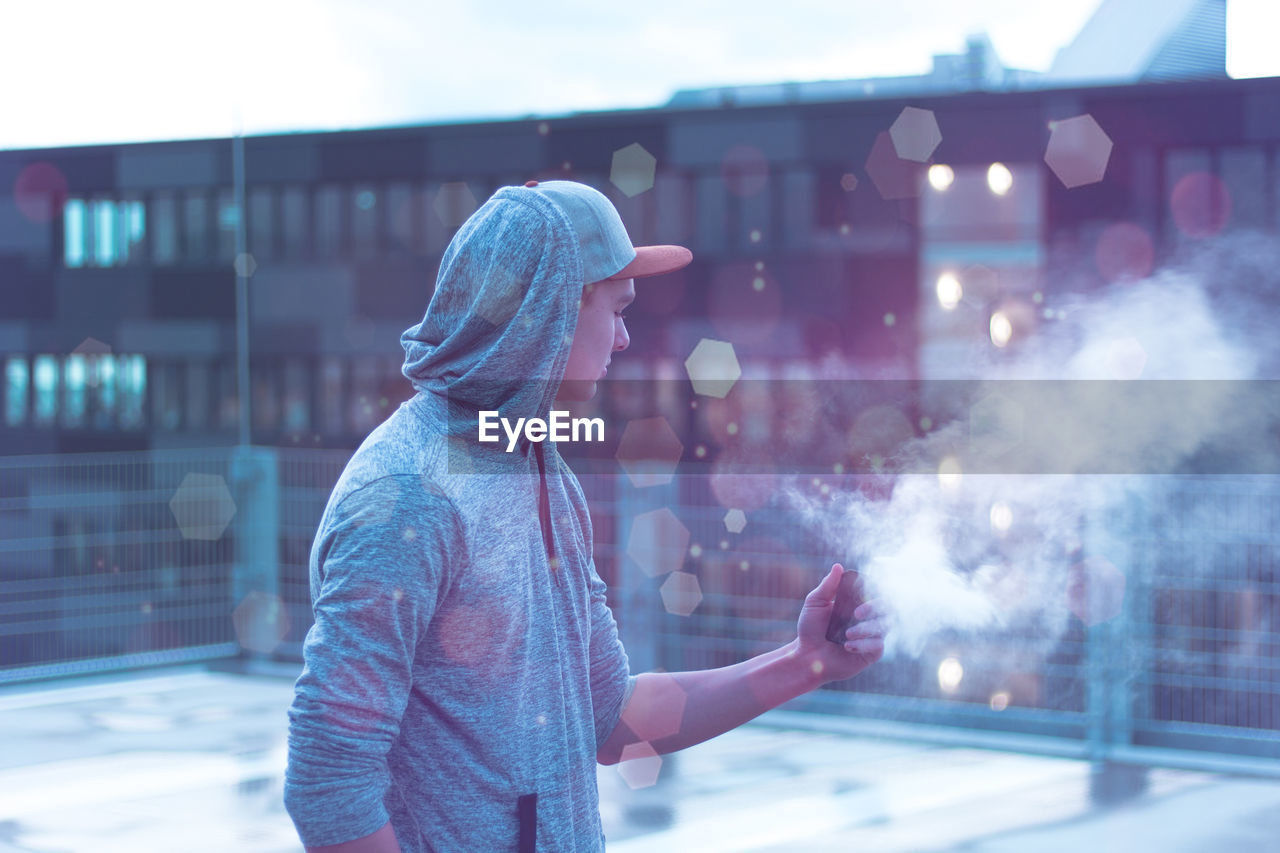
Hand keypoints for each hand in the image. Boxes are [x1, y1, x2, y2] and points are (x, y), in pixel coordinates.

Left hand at [794, 563, 886, 685]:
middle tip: (857, 613)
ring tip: (847, 634)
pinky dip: (863, 644)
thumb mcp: (815, 604)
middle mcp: (868, 618)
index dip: (875, 588)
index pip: (875, 591)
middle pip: (887, 607)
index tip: (864, 588)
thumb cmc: (810, 629)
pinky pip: (877, 645)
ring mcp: (871, 635)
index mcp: (856, 603)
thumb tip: (838, 566)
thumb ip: (827, 586)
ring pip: (884, 626)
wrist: (807, 656)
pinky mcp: (872, 653)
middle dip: (875, 607)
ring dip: (866, 628)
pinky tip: (847, 646)